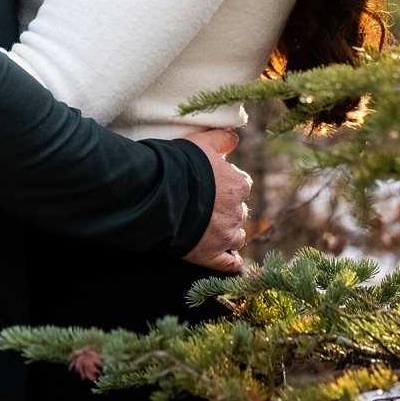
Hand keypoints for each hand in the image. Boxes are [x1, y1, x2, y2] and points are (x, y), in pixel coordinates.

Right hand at [181, 128, 249, 272]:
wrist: (159, 195)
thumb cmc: (180, 165)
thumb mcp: (201, 143)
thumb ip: (222, 139)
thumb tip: (235, 136)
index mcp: (239, 184)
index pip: (240, 184)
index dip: (224, 185)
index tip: (210, 185)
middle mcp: (237, 211)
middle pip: (237, 211)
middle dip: (225, 210)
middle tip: (204, 206)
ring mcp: (225, 236)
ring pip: (236, 236)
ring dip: (227, 234)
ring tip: (210, 231)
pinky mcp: (212, 256)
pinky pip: (230, 264)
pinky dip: (231, 262)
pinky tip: (229, 261)